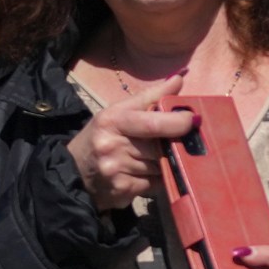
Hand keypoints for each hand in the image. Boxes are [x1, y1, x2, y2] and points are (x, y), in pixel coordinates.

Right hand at [67, 72, 193, 210]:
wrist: (74, 171)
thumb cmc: (104, 135)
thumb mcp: (120, 111)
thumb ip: (151, 96)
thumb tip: (180, 77)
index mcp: (112, 121)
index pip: (153, 123)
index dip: (178, 122)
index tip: (194, 120)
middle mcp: (112, 146)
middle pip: (161, 146)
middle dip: (173, 144)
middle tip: (176, 141)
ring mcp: (116, 171)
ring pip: (162, 166)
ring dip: (166, 162)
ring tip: (153, 157)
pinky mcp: (122, 191)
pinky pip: (156, 183)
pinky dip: (158, 178)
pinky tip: (146, 173)